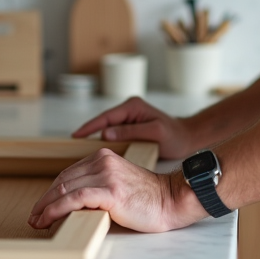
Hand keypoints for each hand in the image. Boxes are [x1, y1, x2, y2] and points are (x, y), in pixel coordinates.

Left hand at [27, 148, 203, 231]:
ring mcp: (106, 175)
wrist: (170, 200)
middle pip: (62, 180)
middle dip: (44, 200)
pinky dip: (56, 209)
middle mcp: (102, 162)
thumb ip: (96, 187)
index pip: (68, 174)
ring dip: (46, 207)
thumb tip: (70, 204)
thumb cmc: (148, 199)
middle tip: (34, 217)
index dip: (51, 191)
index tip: (42, 207)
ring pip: (65, 189)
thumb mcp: (117, 185)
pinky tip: (48, 218)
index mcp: (103, 157)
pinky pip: (74, 199)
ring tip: (37, 222)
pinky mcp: (110, 191)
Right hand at [71, 97, 198, 158]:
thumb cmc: (174, 136)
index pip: (106, 116)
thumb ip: (131, 131)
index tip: (76, 135)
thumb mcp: (154, 133)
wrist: (187, 138)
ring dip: (94, 138)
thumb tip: (106, 134)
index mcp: (132, 106)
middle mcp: (128, 109)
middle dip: (88, 132)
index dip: (89, 127)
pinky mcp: (130, 127)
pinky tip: (96, 151)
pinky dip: (103, 141)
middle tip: (73, 144)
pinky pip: (112, 133)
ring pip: (106, 128)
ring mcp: (129, 117)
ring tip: (80, 149)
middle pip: (102, 122)